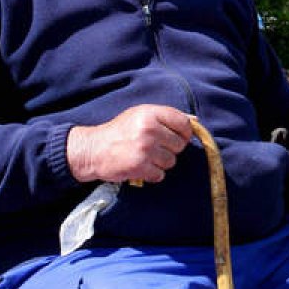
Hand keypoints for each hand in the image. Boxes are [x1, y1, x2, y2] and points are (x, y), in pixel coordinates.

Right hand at [66, 105, 193, 183]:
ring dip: (161, 163)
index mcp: (150, 113)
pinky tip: (141, 167)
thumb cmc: (120, 131)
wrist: (94, 149)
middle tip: (155, 148)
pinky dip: (152, 174)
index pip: (184, 123)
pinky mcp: (140, 166)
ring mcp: (145, 148)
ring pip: (171, 161)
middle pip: (180, 145)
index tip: (178, 137)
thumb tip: (195, 121)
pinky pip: (160, 174)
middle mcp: (149, 129)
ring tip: (146, 157)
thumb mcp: (140, 115)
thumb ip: (166, 116)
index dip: (185, 133)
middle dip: (171, 149)